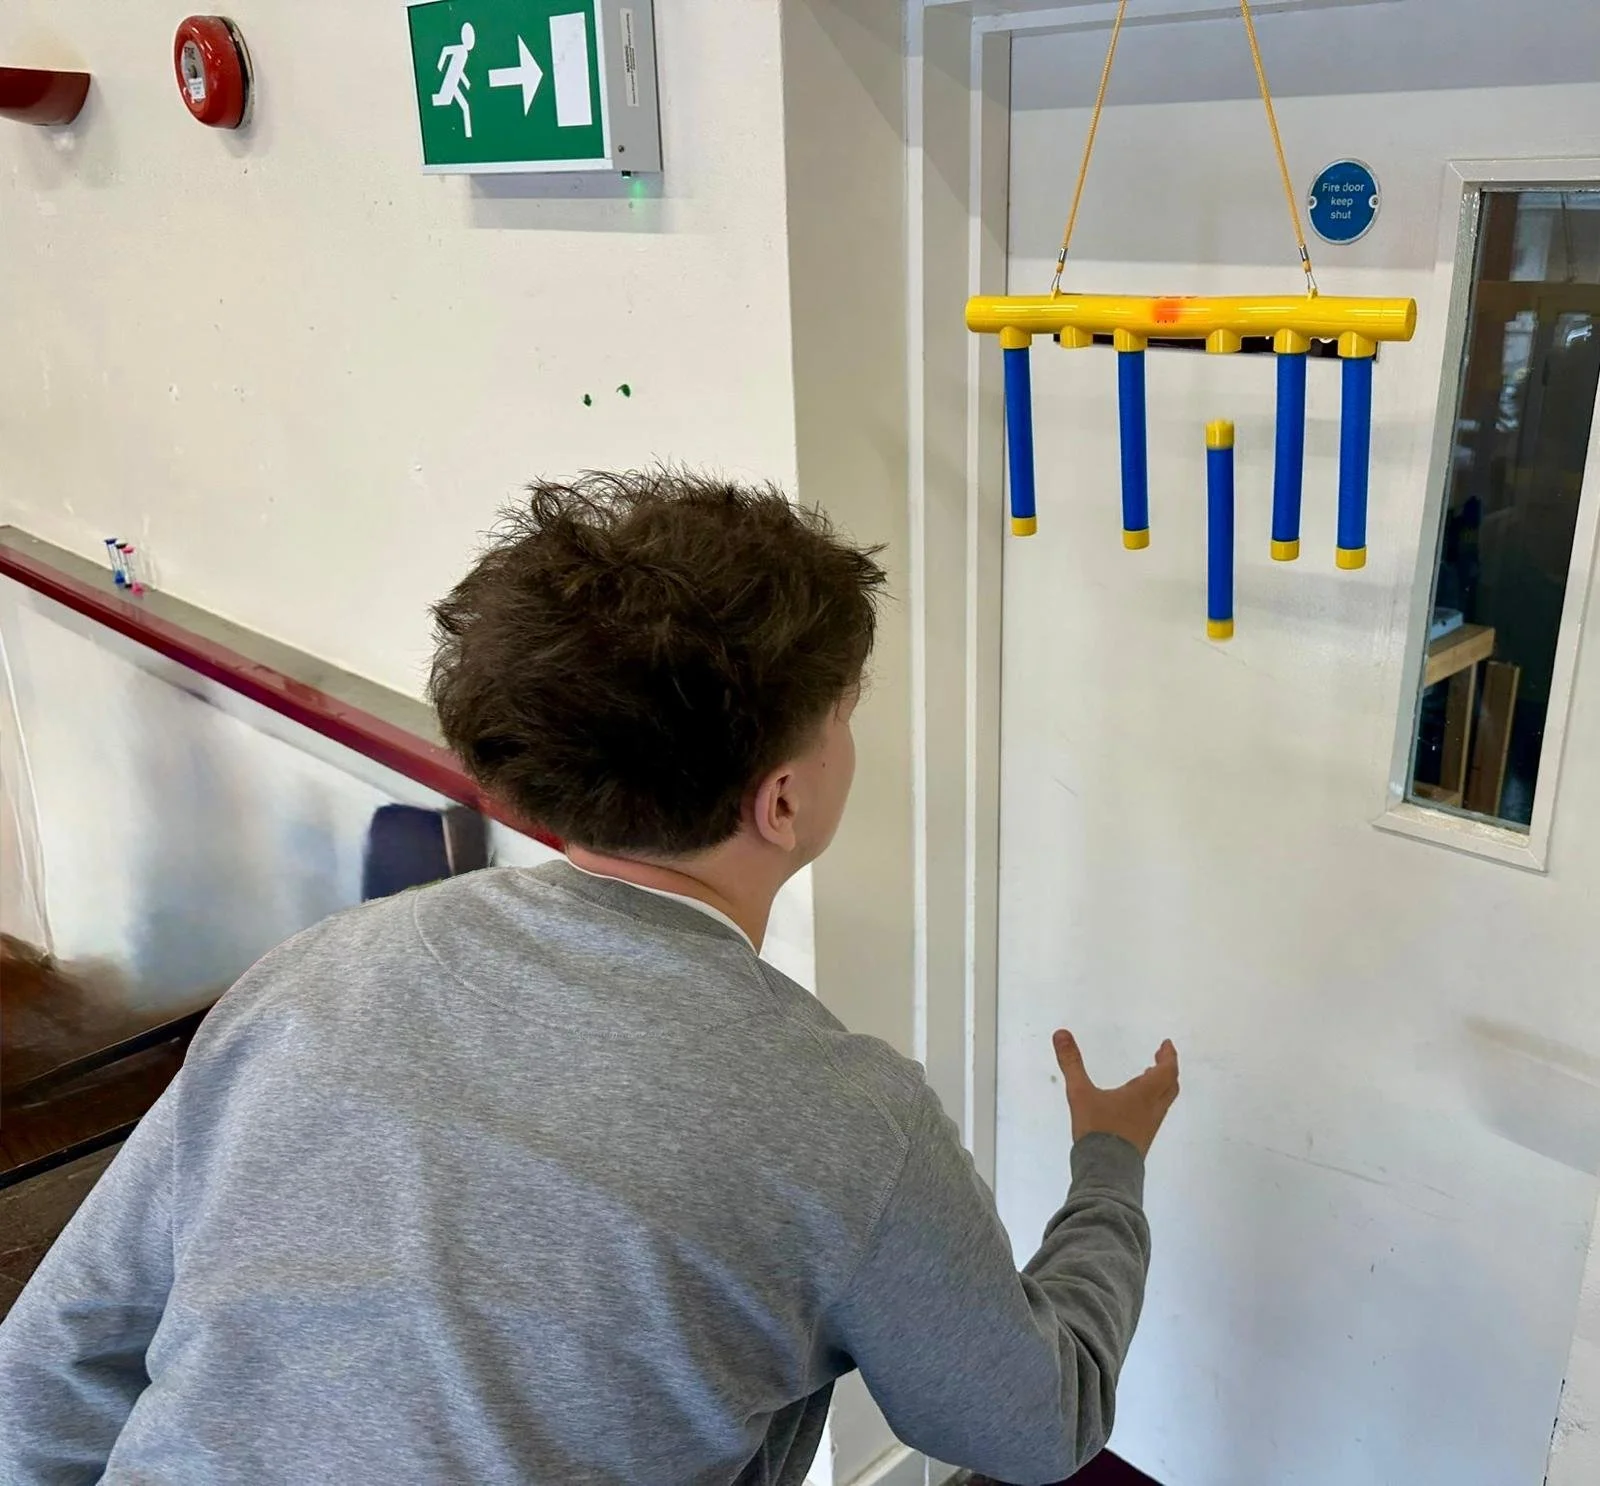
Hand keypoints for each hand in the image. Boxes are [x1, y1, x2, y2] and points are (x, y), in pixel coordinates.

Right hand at [1053, 1031, 1179, 1156]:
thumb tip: (1061, 1033)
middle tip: (1160, 1057)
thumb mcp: (1080, 1093)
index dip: (1169, 1056)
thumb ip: (1071, 1063)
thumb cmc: (1098, 1129)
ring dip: (1160, 1085)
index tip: (1166, 1045)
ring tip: (1146, 1076)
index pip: (1167, 1071)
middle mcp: (1152, 1109)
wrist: (1106, 1172)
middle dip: (1167, 1069)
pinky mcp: (1142, 1139)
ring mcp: (1149, 1126)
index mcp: (1144, 1094)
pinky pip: (1154, 1113)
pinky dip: (1151, 1099)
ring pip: (1163, 1101)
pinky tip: (1134, 1103)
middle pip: (1170, 1086)